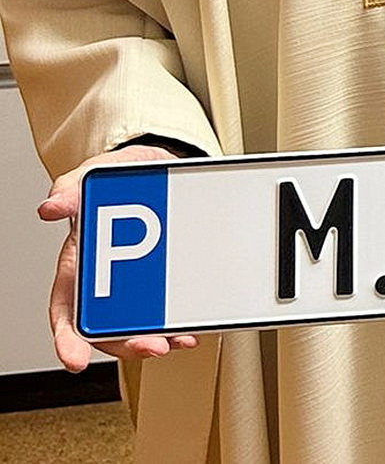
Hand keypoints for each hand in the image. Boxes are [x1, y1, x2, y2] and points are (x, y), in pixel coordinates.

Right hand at [40, 145, 200, 370]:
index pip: (66, 310)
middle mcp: (105, 283)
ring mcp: (136, 285)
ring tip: (176, 342)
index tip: (74, 360)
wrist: (157, 168)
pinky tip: (192, 329)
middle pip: (106, 328)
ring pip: (140, 325)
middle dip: (125, 343)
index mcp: (79, 265)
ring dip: (157, 340)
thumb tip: (50, 207)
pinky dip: (179, 324)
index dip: (67, 339)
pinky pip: (169, 311)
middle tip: (150, 347)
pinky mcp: (165, 280)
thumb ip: (70, 190)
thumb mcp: (94, 176)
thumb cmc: (117, 180)